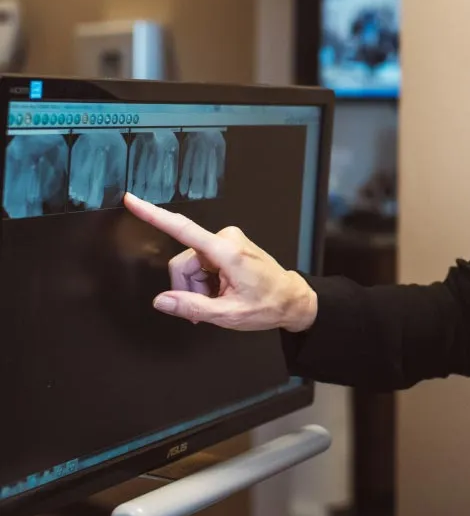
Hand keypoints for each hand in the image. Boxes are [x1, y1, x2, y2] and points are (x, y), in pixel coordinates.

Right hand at [122, 192, 316, 332]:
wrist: (292, 299)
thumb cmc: (267, 305)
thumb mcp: (228, 315)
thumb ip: (191, 307)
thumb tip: (161, 301)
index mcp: (226, 251)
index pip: (183, 229)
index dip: (154, 214)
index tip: (132, 200)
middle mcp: (225, 239)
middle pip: (183, 263)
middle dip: (187, 289)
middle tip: (204, 310)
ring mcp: (227, 240)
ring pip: (190, 266)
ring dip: (197, 288)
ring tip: (217, 302)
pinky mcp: (227, 245)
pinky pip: (200, 264)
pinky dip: (204, 283)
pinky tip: (219, 293)